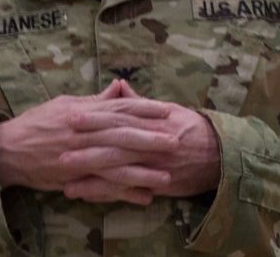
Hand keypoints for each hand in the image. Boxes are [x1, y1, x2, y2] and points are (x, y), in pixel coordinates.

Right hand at [0, 79, 179, 201]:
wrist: (7, 150)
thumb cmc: (37, 123)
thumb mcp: (65, 104)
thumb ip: (95, 101)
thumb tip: (119, 87)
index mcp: (82, 113)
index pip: (118, 109)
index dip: (144, 110)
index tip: (166, 111)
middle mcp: (82, 134)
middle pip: (122, 135)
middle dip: (150, 139)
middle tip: (175, 141)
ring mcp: (77, 158)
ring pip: (115, 164)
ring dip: (142, 171)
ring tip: (166, 175)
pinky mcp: (73, 178)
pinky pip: (102, 187)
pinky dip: (123, 193)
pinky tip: (144, 197)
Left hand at [61, 82, 221, 200]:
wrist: (220, 154)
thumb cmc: (192, 128)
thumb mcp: (167, 109)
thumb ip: (138, 102)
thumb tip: (119, 85)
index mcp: (151, 120)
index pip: (118, 117)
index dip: (93, 117)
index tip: (70, 116)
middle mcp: (151, 141)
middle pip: (114, 143)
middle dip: (85, 146)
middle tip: (59, 147)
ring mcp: (154, 164)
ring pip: (117, 169)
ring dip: (89, 175)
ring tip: (64, 177)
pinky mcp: (157, 183)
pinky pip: (127, 189)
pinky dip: (105, 193)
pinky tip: (86, 194)